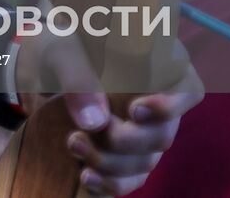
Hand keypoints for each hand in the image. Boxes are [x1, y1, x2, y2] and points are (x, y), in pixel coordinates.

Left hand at [15, 35, 203, 195]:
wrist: (41, 66)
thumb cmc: (59, 45)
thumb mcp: (60, 48)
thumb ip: (77, 76)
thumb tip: (95, 122)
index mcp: (156, 64)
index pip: (189, 89)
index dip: (171, 106)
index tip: (134, 111)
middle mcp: (158, 100)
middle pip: (163, 134)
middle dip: (124, 141)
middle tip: (85, 130)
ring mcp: (144, 131)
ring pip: (146, 161)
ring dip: (110, 163)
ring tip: (73, 144)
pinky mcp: (125, 154)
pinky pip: (130, 180)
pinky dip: (110, 184)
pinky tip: (86, 176)